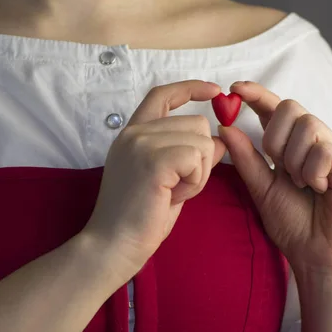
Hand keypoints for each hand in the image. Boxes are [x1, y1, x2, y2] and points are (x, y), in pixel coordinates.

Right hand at [83, 80, 225, 280]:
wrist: (114, 244)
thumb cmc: (140, 217)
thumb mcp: (169, 179)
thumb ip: (189, 156)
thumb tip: (218, 142)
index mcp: (134, 132)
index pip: (163, 94)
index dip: (191, 88)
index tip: (213, 90)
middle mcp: (135, 131)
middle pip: (198, 124)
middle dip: (200, 158)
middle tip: (177, 185)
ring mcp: (142, 143)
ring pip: (202, 141)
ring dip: (198, 172)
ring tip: (172, 192)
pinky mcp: (153, 159)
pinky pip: (197, 158)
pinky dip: (195, 181)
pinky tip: (173, 195)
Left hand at [219, 81, 331, 275]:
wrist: (314, 255)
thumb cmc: (291, 224)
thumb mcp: (261, 189)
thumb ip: (246, 159)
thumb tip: (225, 127)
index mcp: (292, 146)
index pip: (275, 109)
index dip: (257, 94)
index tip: (234, 88)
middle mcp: (314, 143)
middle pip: (292, 107)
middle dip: (275, 136)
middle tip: (278, 166)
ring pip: (308, 126)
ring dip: (294, 158)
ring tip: (300, 184)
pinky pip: (325, 150)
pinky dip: (314, 171)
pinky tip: (319, 189)